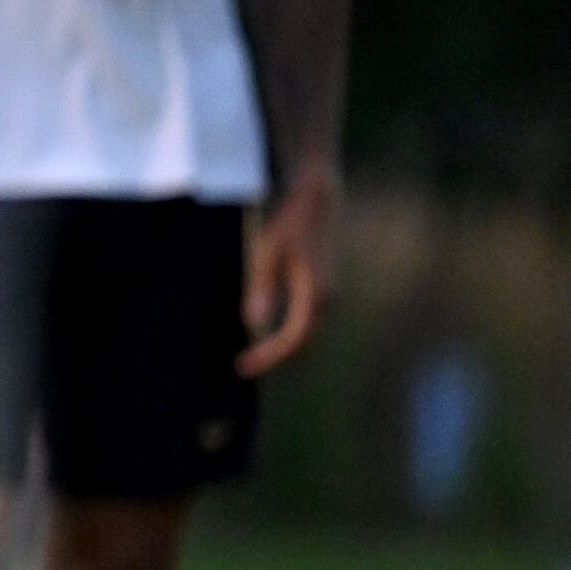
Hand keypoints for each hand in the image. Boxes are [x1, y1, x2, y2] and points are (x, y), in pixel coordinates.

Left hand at [239, 173, 332, 376]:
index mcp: (315, 294)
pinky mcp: (321, 290)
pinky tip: (268, 337)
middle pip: (303, 344)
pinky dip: (288, 336)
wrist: (317, 202)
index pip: (293, 339)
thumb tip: (254, 323)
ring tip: (254, 357)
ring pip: (306, 335)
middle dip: (275, 358)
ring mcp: (326, 296)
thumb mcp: (269, 252)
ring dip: (282, 350)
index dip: (270, 356)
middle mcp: (326, 300)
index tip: (244, 366)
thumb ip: (262, 287)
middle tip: (244, 367)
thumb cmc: (291, 224)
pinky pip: (306, 323)